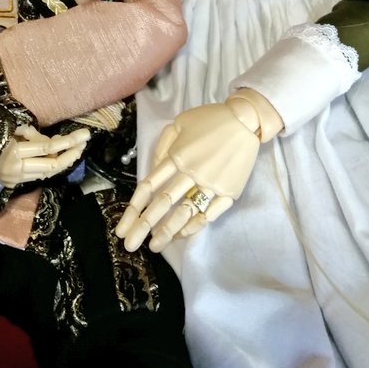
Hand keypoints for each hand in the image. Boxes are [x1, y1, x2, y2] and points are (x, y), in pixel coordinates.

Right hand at [0, 124, 90, 187]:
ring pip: (47, 173)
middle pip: (52, 165)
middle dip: (71, 153)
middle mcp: (16, 169)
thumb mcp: (6, 128)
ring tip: (77, 148)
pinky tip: (61, 157)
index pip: (47, 149)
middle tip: (85, 141)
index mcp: (13, 152)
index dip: (68, 141)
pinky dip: (52, 166)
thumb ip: (28, 133)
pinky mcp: (14, 184)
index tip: (84, 134)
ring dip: (64, 161)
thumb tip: (50, 141)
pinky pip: (39, 175)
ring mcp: (15, 179)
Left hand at [116, 90, 282, 252]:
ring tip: (154, 247)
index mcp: (177, 156)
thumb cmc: (210, 120)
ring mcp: (211, 185)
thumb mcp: (179, 123)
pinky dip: (193, 226)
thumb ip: (163, 145)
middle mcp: (191, 173)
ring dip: (167, 232)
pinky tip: (180, 235)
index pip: (149, 186)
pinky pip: (208, 214)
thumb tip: (154, 168)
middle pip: (163, 203)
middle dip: (144, 226)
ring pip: (184, 213)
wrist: (246, 120)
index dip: (134, 208)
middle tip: (130, 245)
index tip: (122, 226)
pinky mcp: (228, 193)